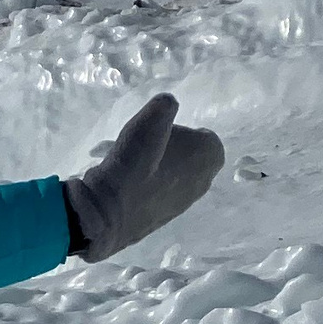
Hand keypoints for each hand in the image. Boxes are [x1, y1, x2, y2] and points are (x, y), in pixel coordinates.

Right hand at [63, 93, 222, 261]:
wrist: (111, 210)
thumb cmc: (136, 159)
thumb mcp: (150, 117)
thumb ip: (164, 106)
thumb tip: (166, 105)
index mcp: (211, 155)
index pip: (201, 134)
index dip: (178, 130)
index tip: (158, 131)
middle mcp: (205, 181)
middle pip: (186, 155)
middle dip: (167, 147)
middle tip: (140, 143)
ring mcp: (185, 203)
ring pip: (170, 173)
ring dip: (152, 165)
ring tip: (125, 160)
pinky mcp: (165, 218)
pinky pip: (156, 192)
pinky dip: (142, 184)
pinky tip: (121, 181)